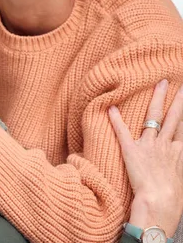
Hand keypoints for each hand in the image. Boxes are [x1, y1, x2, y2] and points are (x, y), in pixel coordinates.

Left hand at [109, 80, 182, 236]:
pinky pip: (122, 132)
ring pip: (154, 117)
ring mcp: (148, 146)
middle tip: (174, 84)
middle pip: (171, 117)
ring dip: (156, 99)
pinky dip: (115, 119)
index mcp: (176, 152)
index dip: (180, 114)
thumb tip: (175, 154)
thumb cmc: (169, 199)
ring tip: (158, 84)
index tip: (181, 100)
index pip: (179, 128)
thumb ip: (175, 165)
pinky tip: (111, 107)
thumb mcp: (178, 179)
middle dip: (174, 100)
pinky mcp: (131, 150)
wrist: (159, 204)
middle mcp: (165, 145)